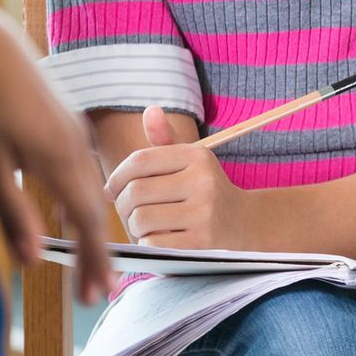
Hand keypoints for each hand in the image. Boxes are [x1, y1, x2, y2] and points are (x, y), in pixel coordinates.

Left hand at [0, 0, 111, 303]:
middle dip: (97, 254)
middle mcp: (76, 145)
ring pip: (90, 191)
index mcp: (60, 157)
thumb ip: (12, 210)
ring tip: (90, 265)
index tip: (95, 298)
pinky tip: (75, 218)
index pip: (86, 222)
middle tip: (99, 295)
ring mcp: (73, 132)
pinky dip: (83, 204)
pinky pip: (83, 173)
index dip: (93, 262)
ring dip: (90, 230)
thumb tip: (32, 259)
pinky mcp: (64, 124)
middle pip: (95, 210)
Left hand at [105, 106, 254, 249]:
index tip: (112, 190)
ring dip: (135, 227)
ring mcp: (204, 212)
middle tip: (130, 213)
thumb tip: (150, 111)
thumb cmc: (205, 190)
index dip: (116, 177)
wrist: (243, 222)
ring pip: (140, 219)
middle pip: (135, 193)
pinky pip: (153, 243)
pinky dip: (149, 244)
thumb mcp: (191, 161)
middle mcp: (203, 180)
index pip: (139, 161)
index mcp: (197, 156)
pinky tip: (161, 240)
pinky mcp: (200, 242)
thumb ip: (166, 139)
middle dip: (123, 206)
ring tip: (147, 226)